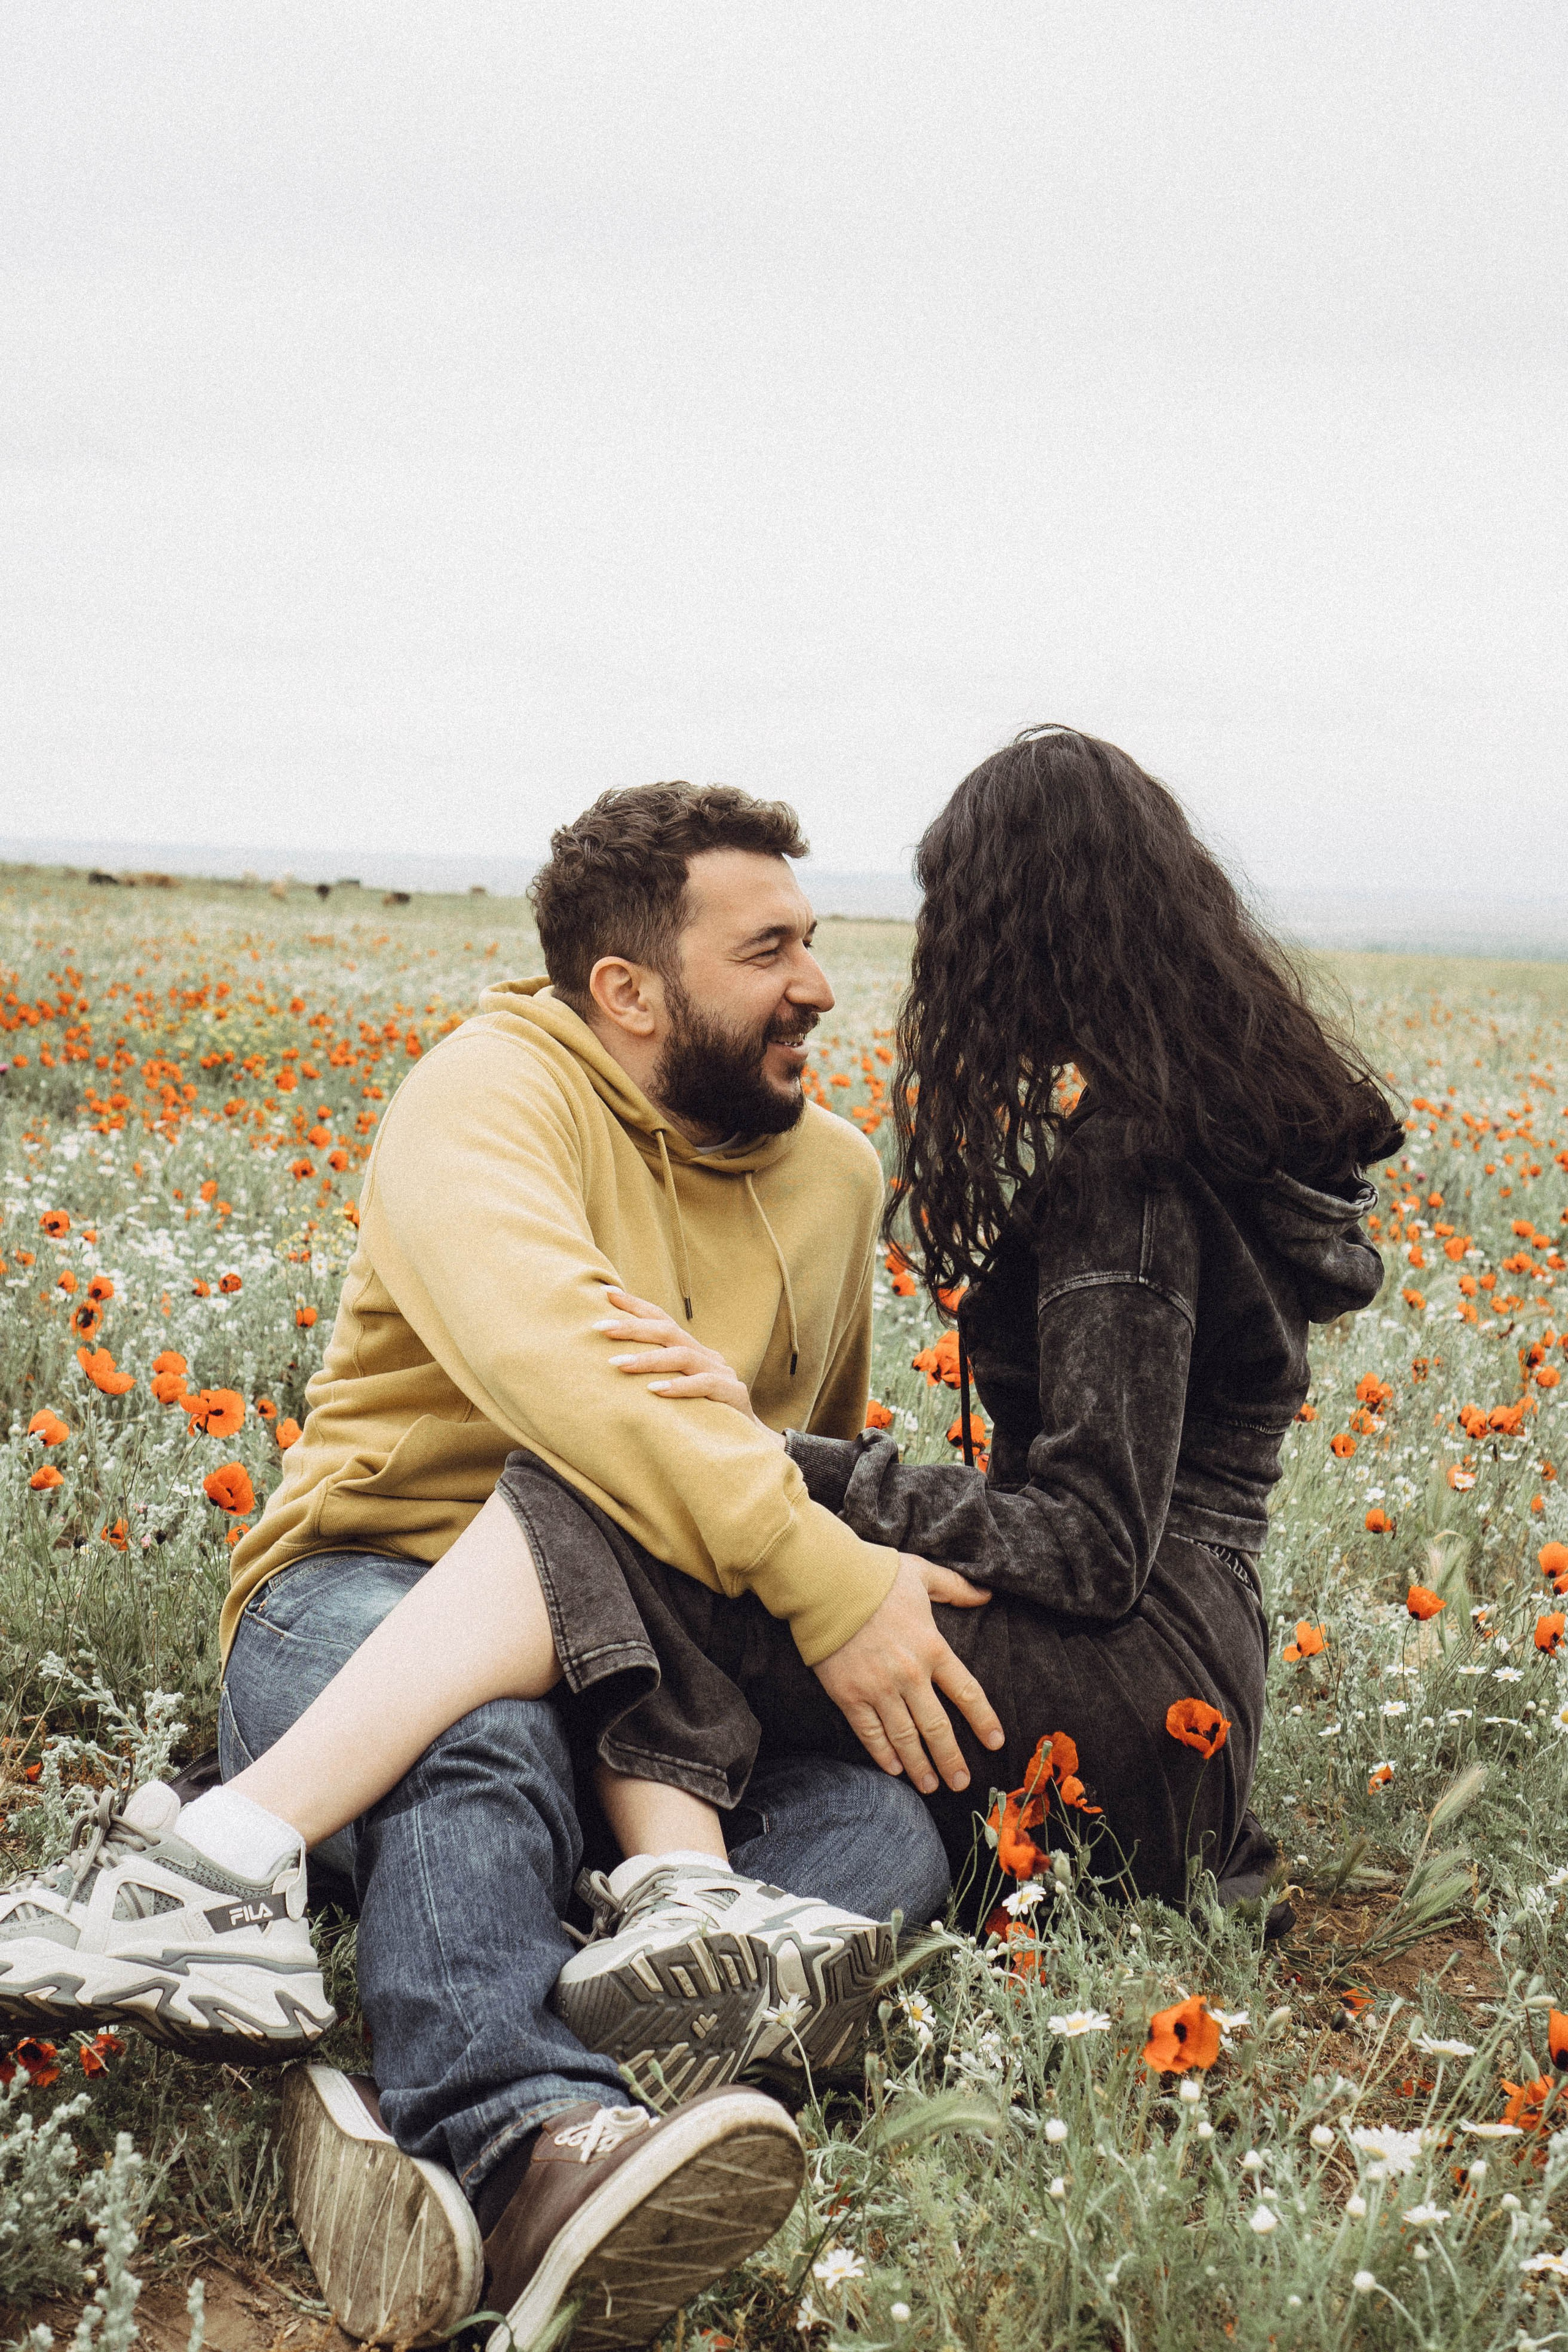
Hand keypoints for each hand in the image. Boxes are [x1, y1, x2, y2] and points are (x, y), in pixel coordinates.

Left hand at [593, 1287, 783, 1445]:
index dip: (636, 1305)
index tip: (606, 1293)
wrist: (747, 1443)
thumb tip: (610, 1363)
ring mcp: (722, 1373)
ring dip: (647, 1359)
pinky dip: (679, 1386)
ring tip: (617, 1364)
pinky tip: (655, 1391)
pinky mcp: (733, 1394)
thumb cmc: (702, 1416)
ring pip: (682, 1356)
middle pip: (668, 1331)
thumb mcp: (677, 1390)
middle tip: (600, 1327)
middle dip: (632, 1327)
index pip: (662, 1320)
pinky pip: (705, 1385)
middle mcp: (706, 1355)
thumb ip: (655, 1375)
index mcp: (691, 1350)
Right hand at [812, 1555, 1004, 1794]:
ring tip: (931, 1786)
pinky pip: (870, 1733)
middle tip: (962, 1783)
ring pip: (905, 1737)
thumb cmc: (875, 1575)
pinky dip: (883, 1753)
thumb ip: (956, 1587)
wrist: (826, 1582)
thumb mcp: (923, 1574)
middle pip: (938, 1727)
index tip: (995, 1742)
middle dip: (952, 1759)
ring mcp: (878, 1688)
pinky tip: (893, 1768)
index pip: (967, 1693)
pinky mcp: (849, 1695)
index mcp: (933, 1647)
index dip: (983, 1721)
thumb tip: (986, 1595)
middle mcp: (910, 1674)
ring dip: (920, 1766)